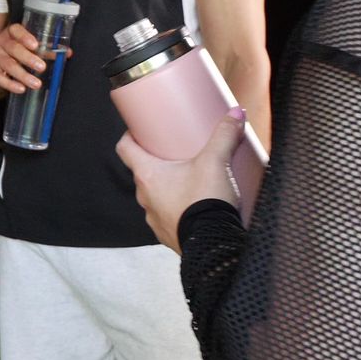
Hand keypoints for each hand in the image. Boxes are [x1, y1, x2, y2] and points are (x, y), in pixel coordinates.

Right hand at [0, 23, 66, 92]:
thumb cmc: (13, 50)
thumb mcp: (25, 46)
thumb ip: (46, 49)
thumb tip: (67, 53)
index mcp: (11, 33)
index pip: (16, 30)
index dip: (25, 37)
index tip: (35, 45)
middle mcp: (0, 42)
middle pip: (13, 48)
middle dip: (28, 58)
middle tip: (42, 67)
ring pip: (8, 64)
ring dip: (23, 75)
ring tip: (36, 83)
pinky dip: (10, 84)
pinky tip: (20, 89)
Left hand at [117, 107, 244, 251]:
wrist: (213, 246)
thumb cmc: (205, 202)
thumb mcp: (215, 162)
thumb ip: (224, 135)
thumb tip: (236, 113)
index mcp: (147, 175)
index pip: (125, 149)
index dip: (130, 137)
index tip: (139, 131)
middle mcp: (144, 197)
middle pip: (142, 172)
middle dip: (156, 162)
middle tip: (174, 153)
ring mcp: (154, 219)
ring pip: (155, 196)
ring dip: (167, 187)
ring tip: (189, 180)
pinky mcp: (168, 235)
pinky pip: (168, 216)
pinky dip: (177, 209)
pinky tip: (194, 206)